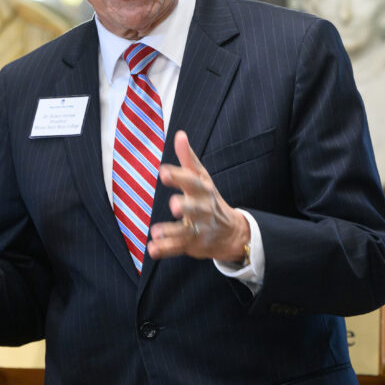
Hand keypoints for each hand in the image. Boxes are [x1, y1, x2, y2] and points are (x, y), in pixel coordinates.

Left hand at [147, 131, 249, 262]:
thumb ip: (188, 158)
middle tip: (173, 205)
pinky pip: (178, 247)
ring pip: (184, 231)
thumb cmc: (210, 199)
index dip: (178, 177)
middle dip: (185, 206)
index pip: (191, 182)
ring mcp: (198, 229)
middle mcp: (202, 210)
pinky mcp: (192, 244)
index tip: (163, 172)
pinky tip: (153, 249)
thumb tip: (179, 134)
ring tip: (156, 232)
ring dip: (171, 231)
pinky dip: (165, 249)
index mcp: (202, 190)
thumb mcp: (202, 177)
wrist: (231, 232)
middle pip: (194, 208)